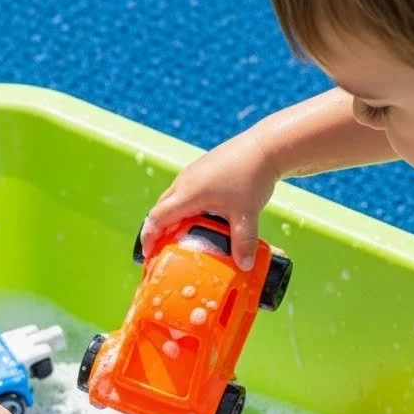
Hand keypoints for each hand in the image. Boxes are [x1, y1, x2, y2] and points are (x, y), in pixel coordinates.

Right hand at [141, 130, 277, 269]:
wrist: (265, 147)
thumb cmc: (252, 177)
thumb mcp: (246, 214)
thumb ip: (243, 242)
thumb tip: (245, 267)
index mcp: (188, 194)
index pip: (157, 218)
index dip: (149, 236)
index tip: (148, 253)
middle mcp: (184, 182)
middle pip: (160, 208)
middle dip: (157, 230)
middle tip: (162, 250)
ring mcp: (192, 173)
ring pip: (172, 198)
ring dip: (170, 217)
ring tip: (179, 236)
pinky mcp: (201, 168)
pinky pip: (183, 191)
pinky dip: (182, 207)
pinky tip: (198, 217)